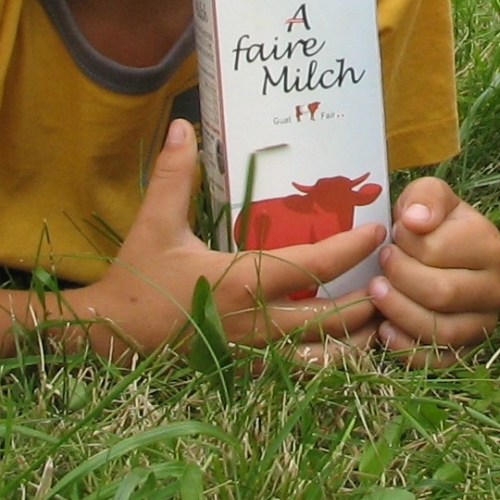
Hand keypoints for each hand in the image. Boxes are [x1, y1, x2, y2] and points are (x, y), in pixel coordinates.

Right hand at [70, 119, 381, 352]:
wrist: (106, 339)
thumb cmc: (136, 278)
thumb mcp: (156, 223)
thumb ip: (175, 174)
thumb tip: (186, 124)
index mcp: (241, 281)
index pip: (314, 266)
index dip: (353, 248)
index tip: (378, 231)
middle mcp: (256, 323)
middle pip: (333, 319)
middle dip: (370, 301)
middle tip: (394, 278)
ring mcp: (252, 356)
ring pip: (323, 357)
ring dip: (355, 339)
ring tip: (380, 318)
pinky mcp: (245, 375)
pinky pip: (298, 374)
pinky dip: (327, 362)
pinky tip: (343, 349)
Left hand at [368, 178, 499, 363]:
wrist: (435, 253)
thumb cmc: (429, 223)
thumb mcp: (427, 195)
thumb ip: (425, 197)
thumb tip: (416, 221)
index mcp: (489, 245)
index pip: (438, 252)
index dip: (405, 246)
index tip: (391, 238)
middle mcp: (496, 287)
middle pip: (441, 293)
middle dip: (399, 281)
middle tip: (379, 269)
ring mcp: (484, 323)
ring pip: (441, 331)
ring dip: (399, 313)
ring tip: (375, 294)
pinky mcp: (466, 351)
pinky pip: (439, 362)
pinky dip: (407, 350)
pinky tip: (385, 330)